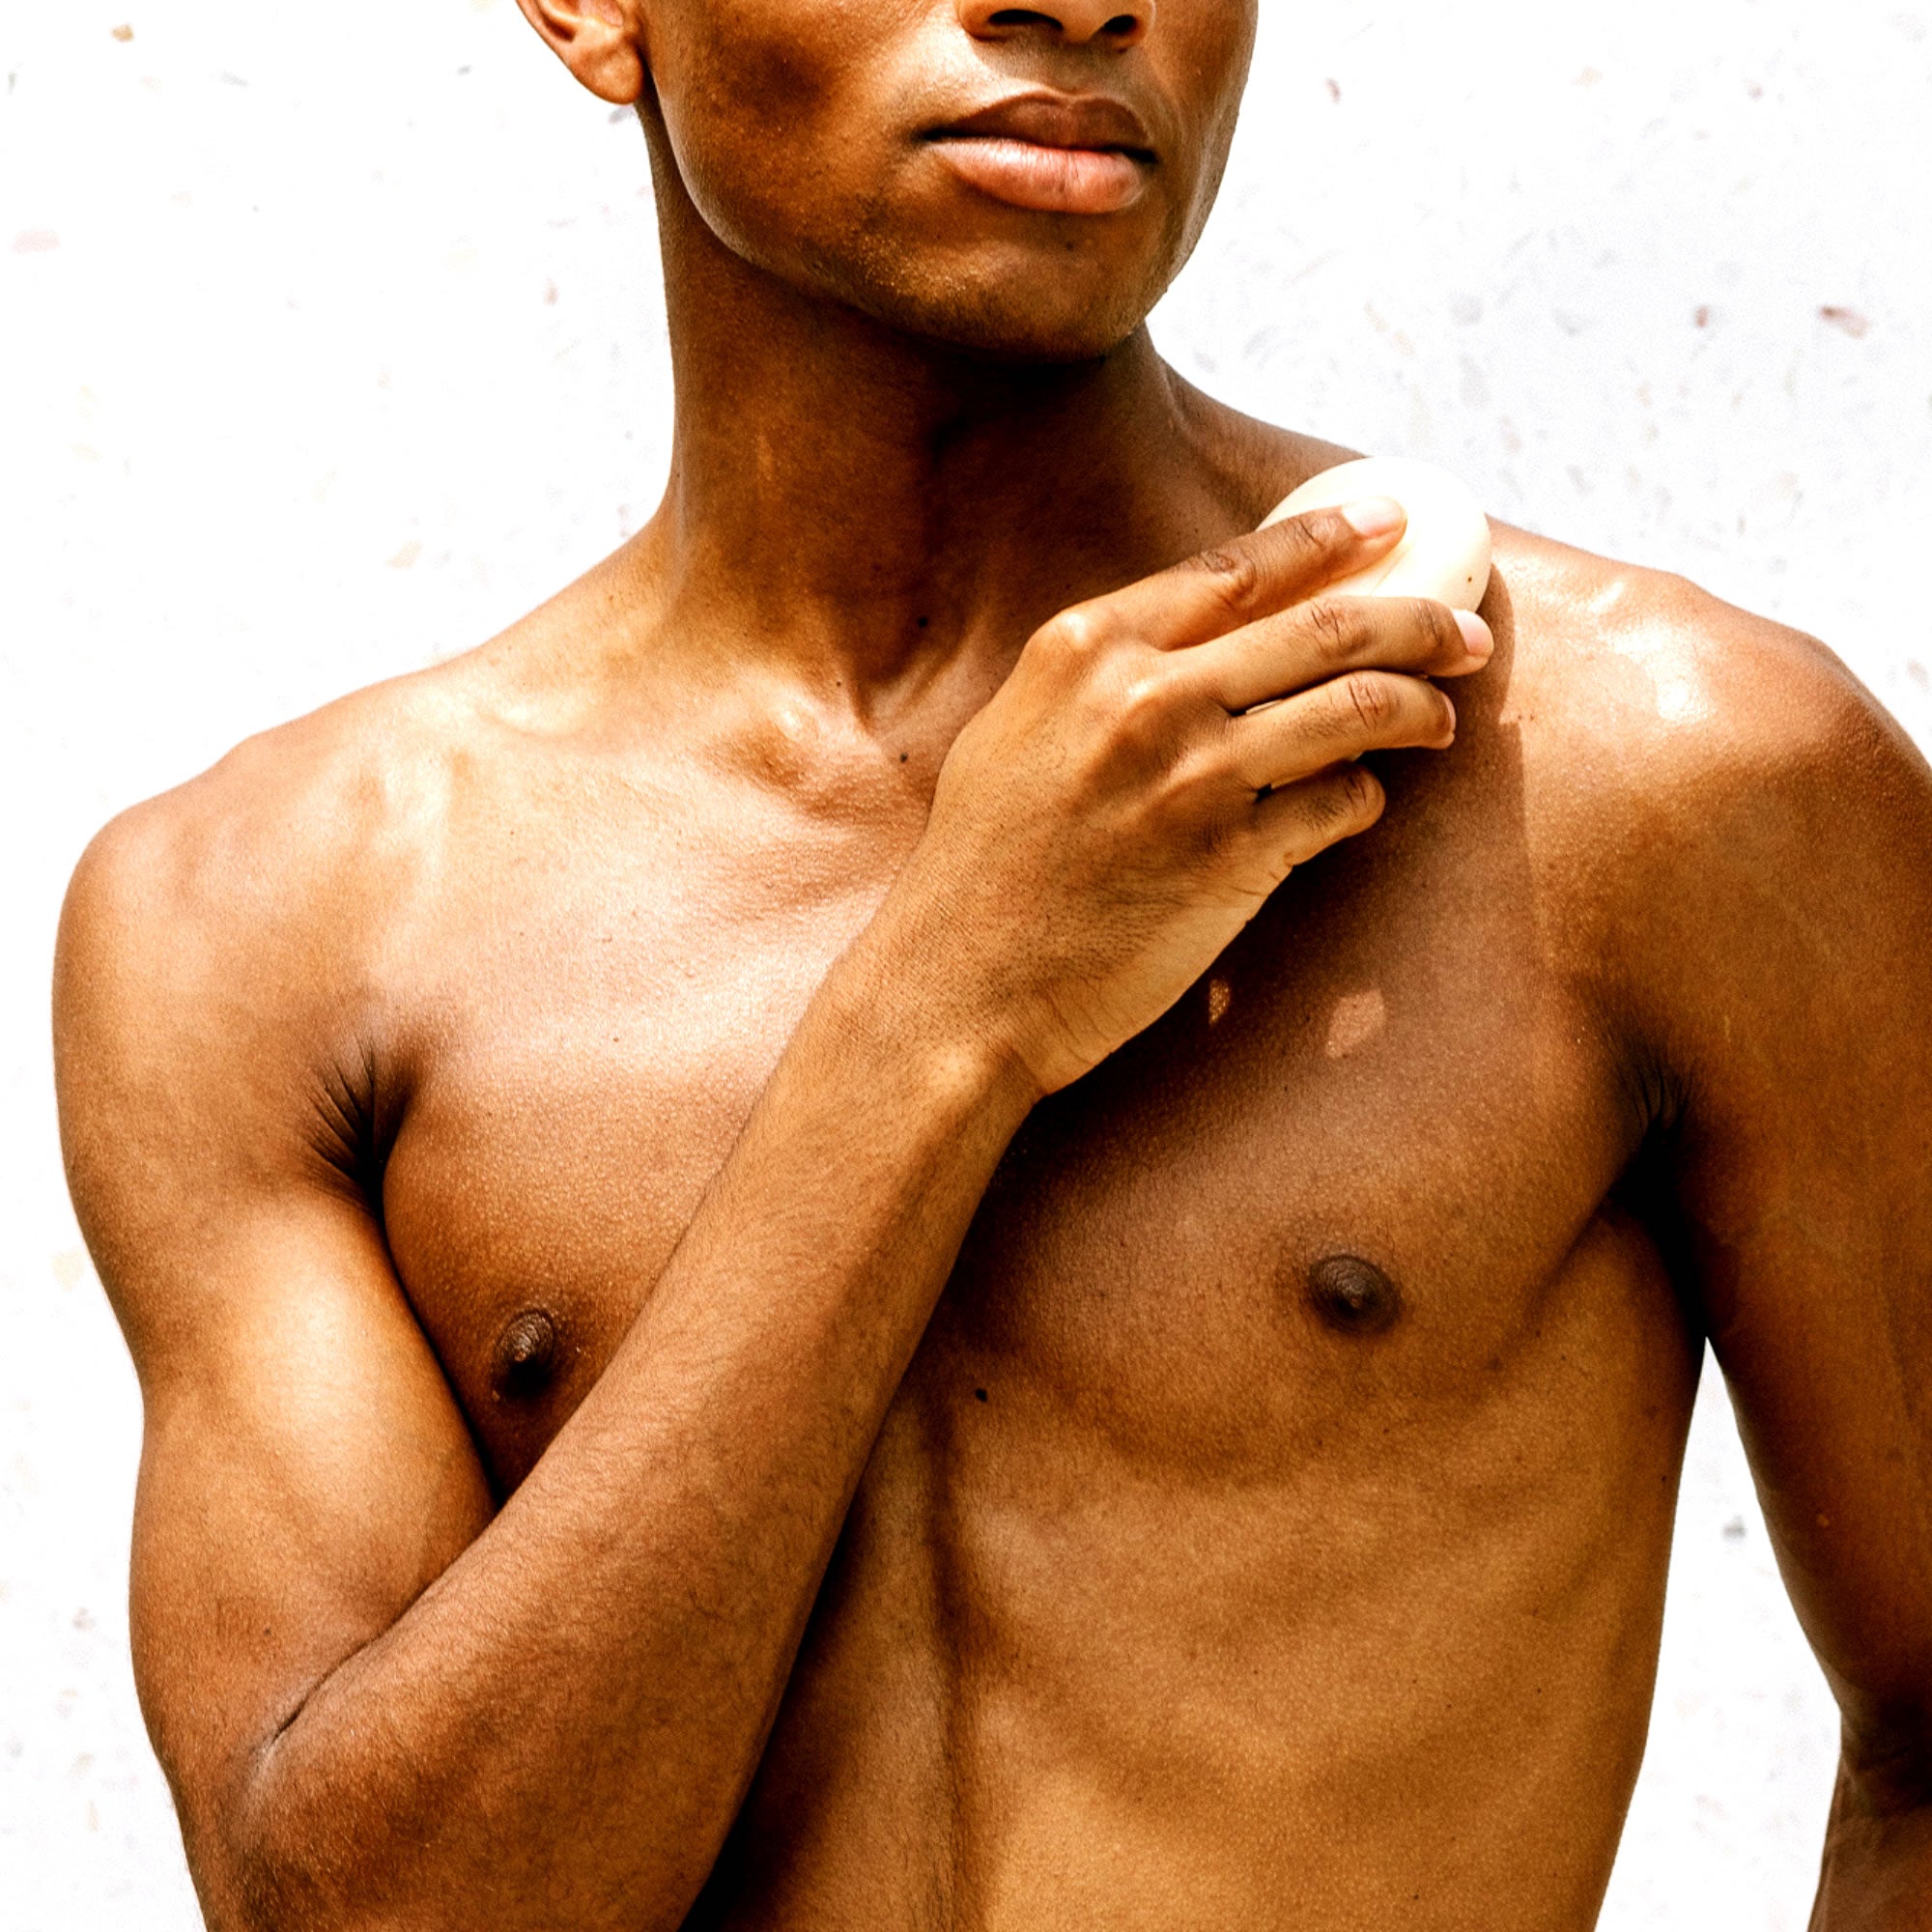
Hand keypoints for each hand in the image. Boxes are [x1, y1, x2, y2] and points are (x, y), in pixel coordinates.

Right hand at [885, 501, 1492, 1096]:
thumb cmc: (984, 862)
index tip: (1391, 522)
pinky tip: (1360, 800)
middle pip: (1326, 627)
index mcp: (1087, 647)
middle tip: (1465, 630)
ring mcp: (1195, 778)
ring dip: (1422, 706)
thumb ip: (1100, 671)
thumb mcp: (1016, 728)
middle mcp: (1147, 696)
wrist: (965, 982)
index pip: (1240, 568)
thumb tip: (1198, 637)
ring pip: (1358, 707)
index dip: (1332, 537)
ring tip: (1443, 716)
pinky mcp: (1232, 860)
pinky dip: (1366, 796)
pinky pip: (1341, 805)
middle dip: (1419, 619)